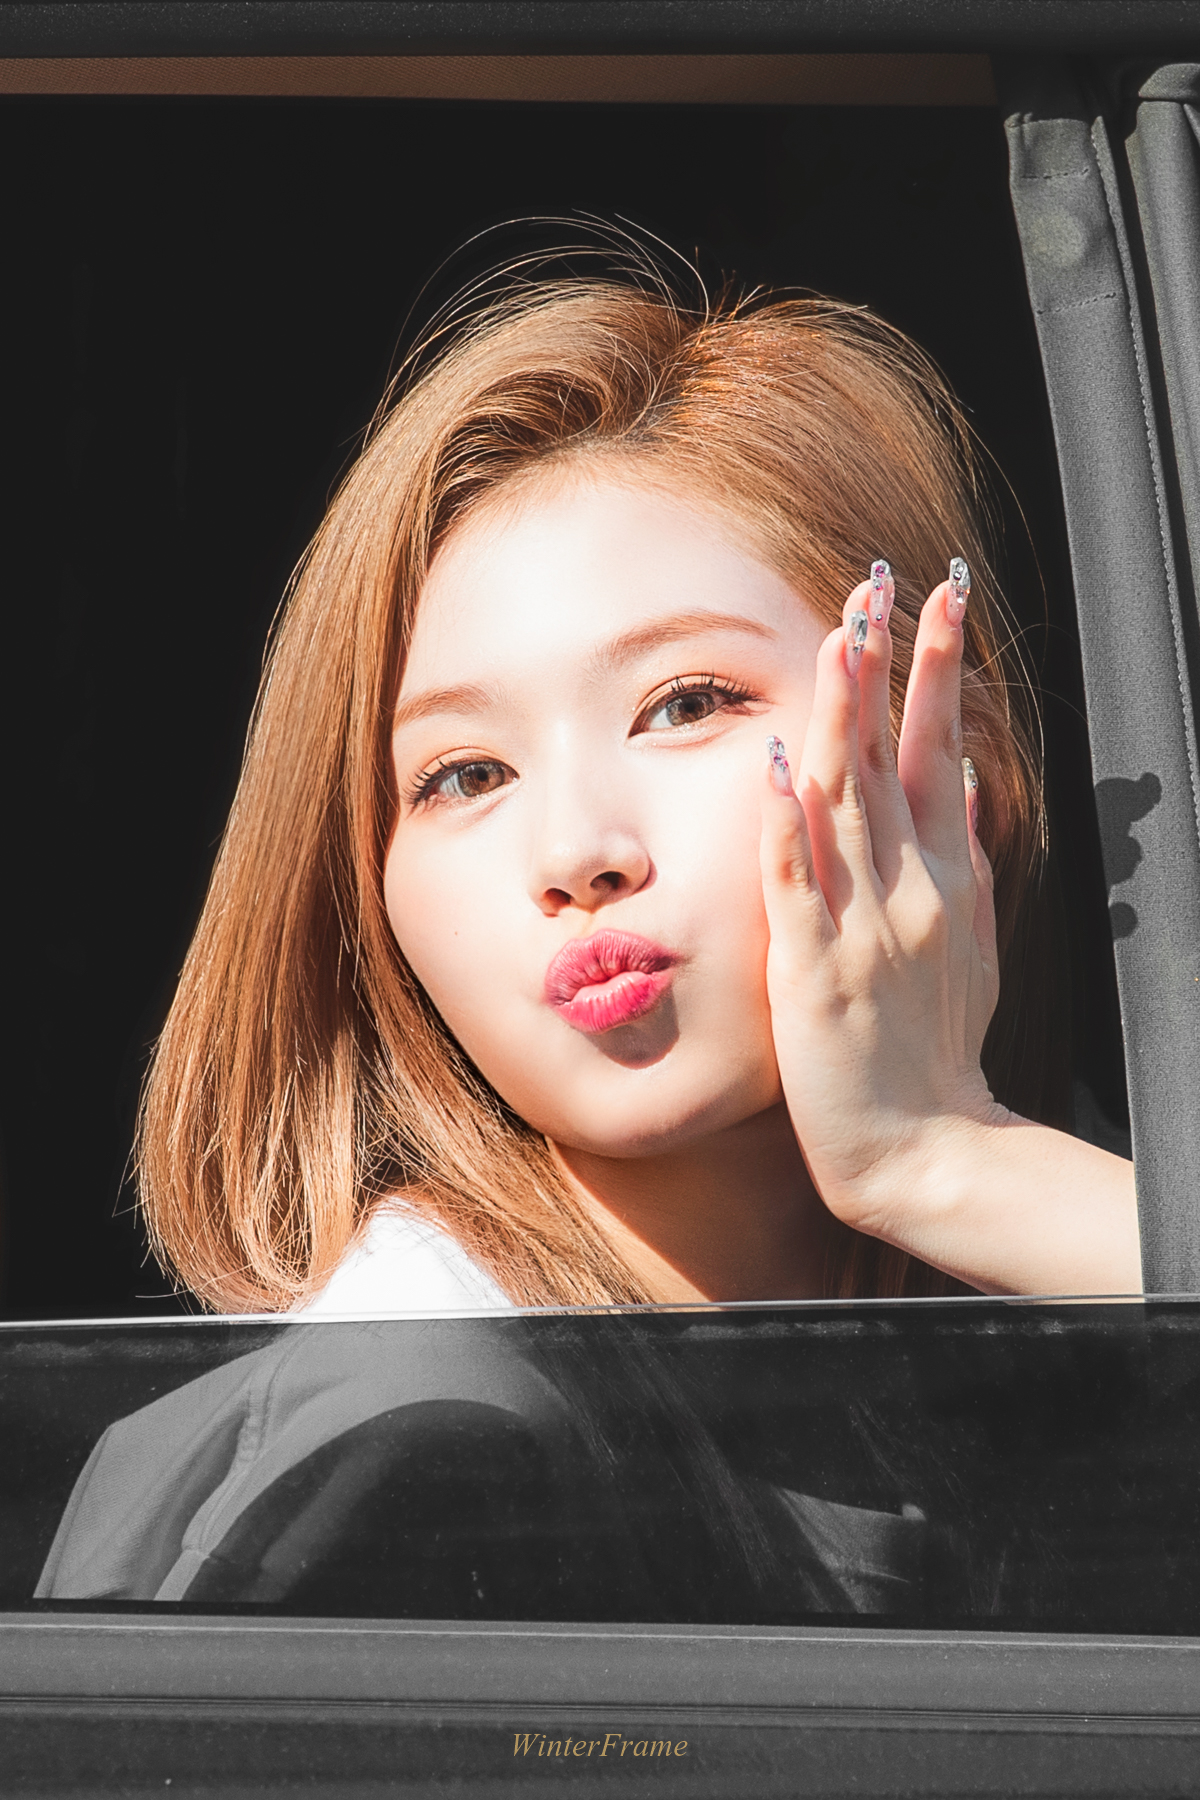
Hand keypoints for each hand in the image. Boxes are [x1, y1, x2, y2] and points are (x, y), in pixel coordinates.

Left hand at [760, 565, 1139, 1293]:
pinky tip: (774, 768)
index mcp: (948, 879)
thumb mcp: (972, 948)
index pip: (939, 752)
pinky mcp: (817, 973)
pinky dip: (787, 826)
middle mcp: (912, 889)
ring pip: (850, 804)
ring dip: (842, 718)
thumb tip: (954, 787)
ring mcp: (866, 927)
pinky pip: (798, 887)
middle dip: (890, 665)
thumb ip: (961, 866)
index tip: (939, 599)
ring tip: (840, 638)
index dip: (939, 673)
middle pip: (895, 757)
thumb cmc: (940, 1051)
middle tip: (882, 582)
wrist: (929, 1148)